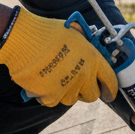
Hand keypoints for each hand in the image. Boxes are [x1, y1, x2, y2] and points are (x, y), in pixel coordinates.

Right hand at [0, 8, 117, 107]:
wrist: (24, 40)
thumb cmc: (48, 32)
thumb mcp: (75, 33)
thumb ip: (86, 46)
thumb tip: (90, 49)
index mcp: (93, 59)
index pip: (110, 81)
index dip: (109, 89)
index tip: (107, 92)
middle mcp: (84, 76)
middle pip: (92, 95)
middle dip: (86, 90)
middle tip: (77, 83)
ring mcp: (67, 89)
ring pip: (71, 99)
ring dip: (66, 92)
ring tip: (55, 78)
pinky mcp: (50, 97)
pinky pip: (53, 101)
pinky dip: (48, 95)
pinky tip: (43, 82)